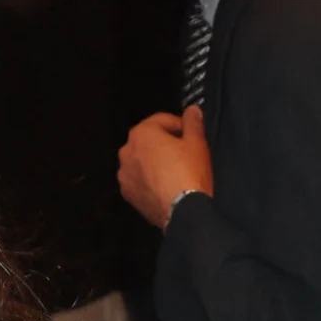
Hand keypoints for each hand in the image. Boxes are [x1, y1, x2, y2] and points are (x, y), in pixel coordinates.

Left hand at [118, 105, 212, 229]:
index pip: (162, 120)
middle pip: (148, 140)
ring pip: (141, 160)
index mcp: (141, 133)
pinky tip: (164, 184)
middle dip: (164, 142)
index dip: (179, 125)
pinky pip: (139, 179)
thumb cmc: (189, 172)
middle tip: (184, 152)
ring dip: (154, 161)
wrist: (181, 210)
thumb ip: (193, 122)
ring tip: (174, 170)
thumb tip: (192, 110)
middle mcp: (126, 151)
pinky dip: (148, 179)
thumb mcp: (196, 142)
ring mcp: (124, 174)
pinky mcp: (127, 193)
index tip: (191, 134)